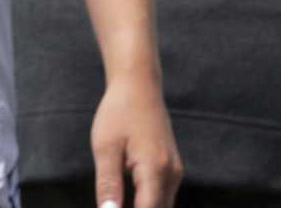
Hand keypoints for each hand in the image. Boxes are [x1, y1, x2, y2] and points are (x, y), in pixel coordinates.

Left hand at [91, 76, 182, 207]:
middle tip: (110, 204)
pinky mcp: (170, 168)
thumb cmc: (119, 112)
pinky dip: (145, 205)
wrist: (139, 85)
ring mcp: (174, 171)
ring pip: (161, 207)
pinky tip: (123, 202)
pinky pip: (161, 198)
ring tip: (114, 201)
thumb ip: (108, 186)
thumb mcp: (106, 148)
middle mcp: (171, 173)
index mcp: (155, 169)